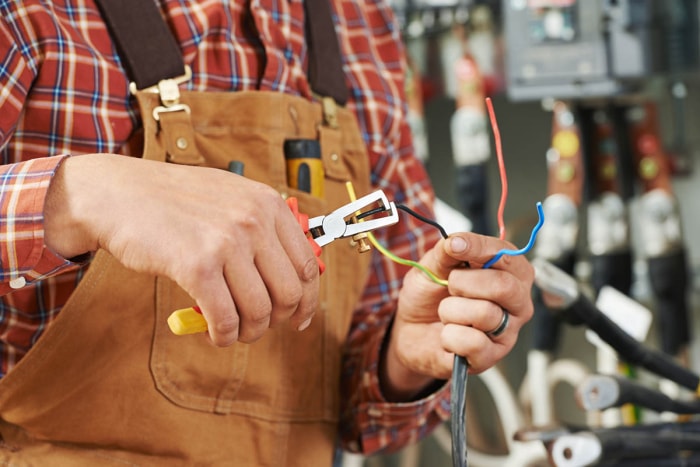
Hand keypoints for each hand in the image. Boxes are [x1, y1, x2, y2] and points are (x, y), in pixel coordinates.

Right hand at [43, 154, 319, 345]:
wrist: (118, 193)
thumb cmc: (172, 200)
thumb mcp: (230, 197)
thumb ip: (261, 228)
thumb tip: (288, 275)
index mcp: (268, 204)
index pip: (307, 265)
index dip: (307, 301)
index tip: (299, 319)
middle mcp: (254, 221)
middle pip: (289, 294)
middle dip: (276, 320)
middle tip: (255, 326)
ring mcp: (226, 242)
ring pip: (260, 311)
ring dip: (247, 332)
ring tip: (230, 330)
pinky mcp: (196, 265)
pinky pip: (225, 319)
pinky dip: (222, 336)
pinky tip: (212, 334)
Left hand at [381, 232, 533, 399]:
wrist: (411, 330)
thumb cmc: (431, 294)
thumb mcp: (432, 266)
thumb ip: (446, 251)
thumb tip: (456, 241)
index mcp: (509, 272)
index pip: (506, 254)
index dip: (478, 247)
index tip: (453, 245)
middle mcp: (517, 302)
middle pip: (504, 286)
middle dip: (464, 283)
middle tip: (449, 285)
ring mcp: (507, 332)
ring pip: (485, 314)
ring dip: (451, 310)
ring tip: (446, 313)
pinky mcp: (491, 357)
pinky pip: (474, 343)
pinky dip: (450, 336)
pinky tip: (447, 335)